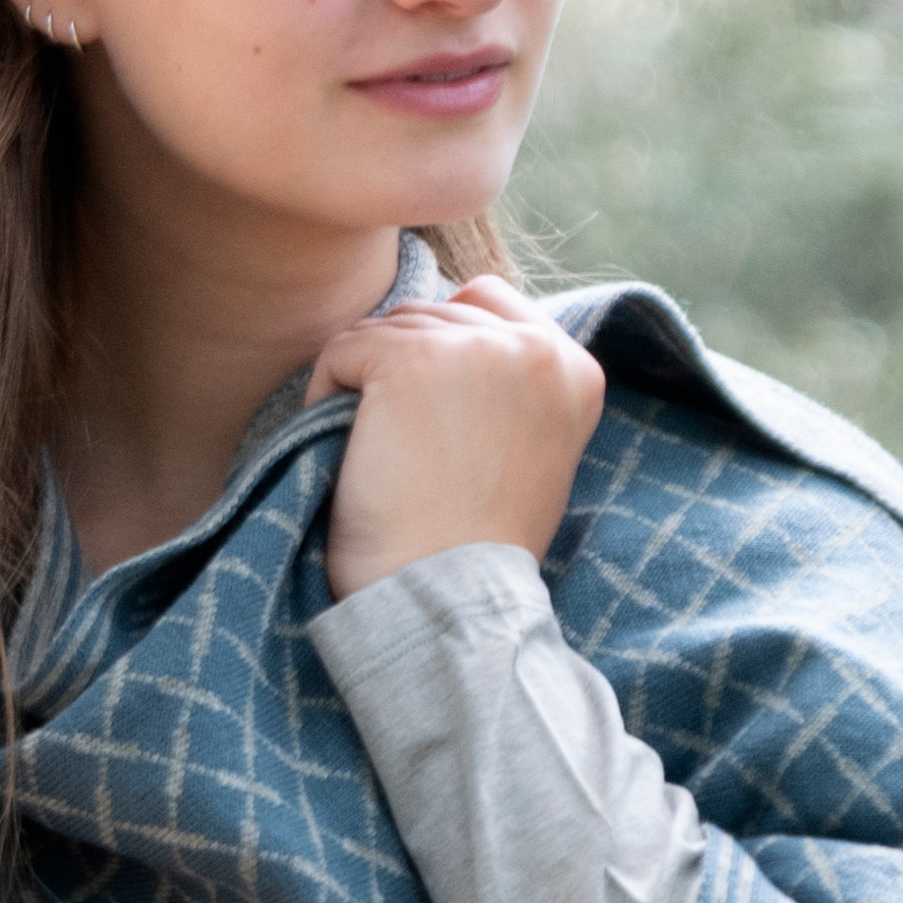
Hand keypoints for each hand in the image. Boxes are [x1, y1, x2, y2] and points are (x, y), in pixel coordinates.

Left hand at [312, 264, 601, 591]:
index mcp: (577, 369)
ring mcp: (474, 347)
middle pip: (434, 314)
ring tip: (376, 452)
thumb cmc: (477, 547)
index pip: (487, 303)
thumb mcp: (533, 454)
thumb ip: (515, 390)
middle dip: (402, 368)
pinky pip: (344, 348)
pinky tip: (344, 448)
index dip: (442, 350)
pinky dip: (325, 391)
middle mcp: (537, 346)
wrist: (449, 599)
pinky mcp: (411, 361)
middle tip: (400, 446)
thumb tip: (449, 337)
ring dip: (366, 380)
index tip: (433, 417)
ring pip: (388, 328)